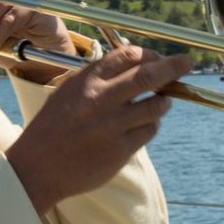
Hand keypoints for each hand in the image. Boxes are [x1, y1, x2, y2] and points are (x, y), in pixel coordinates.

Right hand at [5, 46, 192, 213]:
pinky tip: (144, 124)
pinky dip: (152, 124)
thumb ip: (97, 78)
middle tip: (186, 64)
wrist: (37, 168)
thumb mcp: (68, 92)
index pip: (128, 56)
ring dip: (164, 100)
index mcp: (86, 82)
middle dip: (173, 67)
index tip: (158, 58)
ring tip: (162, 101)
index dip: (149, 54)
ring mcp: (112, 126)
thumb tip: (133, 63)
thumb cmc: (52, 127)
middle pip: (149, 76)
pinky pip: (149, 131)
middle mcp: (100, 100)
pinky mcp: (120, 150)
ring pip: (155, 105)